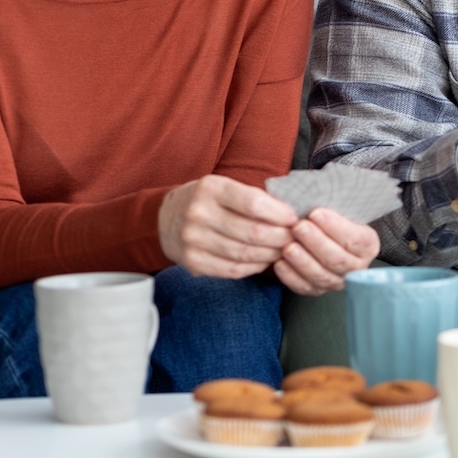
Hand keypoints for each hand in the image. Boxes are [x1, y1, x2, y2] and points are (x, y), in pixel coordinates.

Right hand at [159, 175, 297, 278]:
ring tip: (284, 251)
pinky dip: (254, 268)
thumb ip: (253, 198)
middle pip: (252, 232)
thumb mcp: (224, 187)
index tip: (294, 218)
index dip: (279, 214)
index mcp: (211, 188)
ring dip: (271, 254)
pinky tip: (264, 261)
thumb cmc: (207, 200)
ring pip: (244, 254)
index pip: (253, 203)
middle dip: (281, 237)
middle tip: (295, 238)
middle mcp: (198, 213)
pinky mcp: (191, 262)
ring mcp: (192, 240)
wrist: (162, 218)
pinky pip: (232, 270)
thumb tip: (291, 215)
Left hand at [272, 209, 379, 295]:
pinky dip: (291, 276)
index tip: (316, 213)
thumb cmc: (333, 220)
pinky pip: (304, 287)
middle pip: (337, 259)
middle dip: (316, 242)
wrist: (328, 235)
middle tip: (298, 227)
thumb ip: (333, 207)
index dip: (335, 227)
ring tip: (288, 246)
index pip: (354, 239)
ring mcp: (337, 280)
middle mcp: (356, 266)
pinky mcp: (317, 289)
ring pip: (321, 275)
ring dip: (303, 261)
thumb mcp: (341, 210)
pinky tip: (279, 263)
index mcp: (367, 245)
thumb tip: (314, 195)